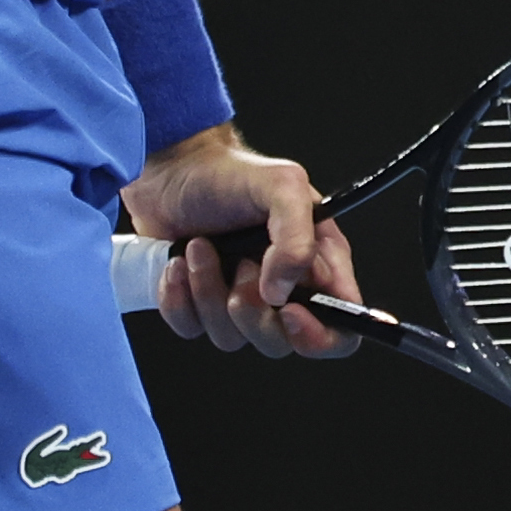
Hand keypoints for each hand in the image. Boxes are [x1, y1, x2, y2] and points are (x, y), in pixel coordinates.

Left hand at [122, 127, 360, 359]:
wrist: (172, 167)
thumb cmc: (231, 172)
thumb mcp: (281, 186)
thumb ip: (297, 238)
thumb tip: (281, 291)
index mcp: (316, 264)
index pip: (339, 327)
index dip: (320, 336)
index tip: (288, 311)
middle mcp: (282, 288)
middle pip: (281, 342)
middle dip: (252, 311)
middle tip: (238, 266)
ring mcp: (238, 298)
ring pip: (232, 338)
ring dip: (209, 293)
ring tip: (199, 248)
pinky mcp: (199, 303)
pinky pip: (191, 328)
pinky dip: (179, 300)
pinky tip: (177, 263)